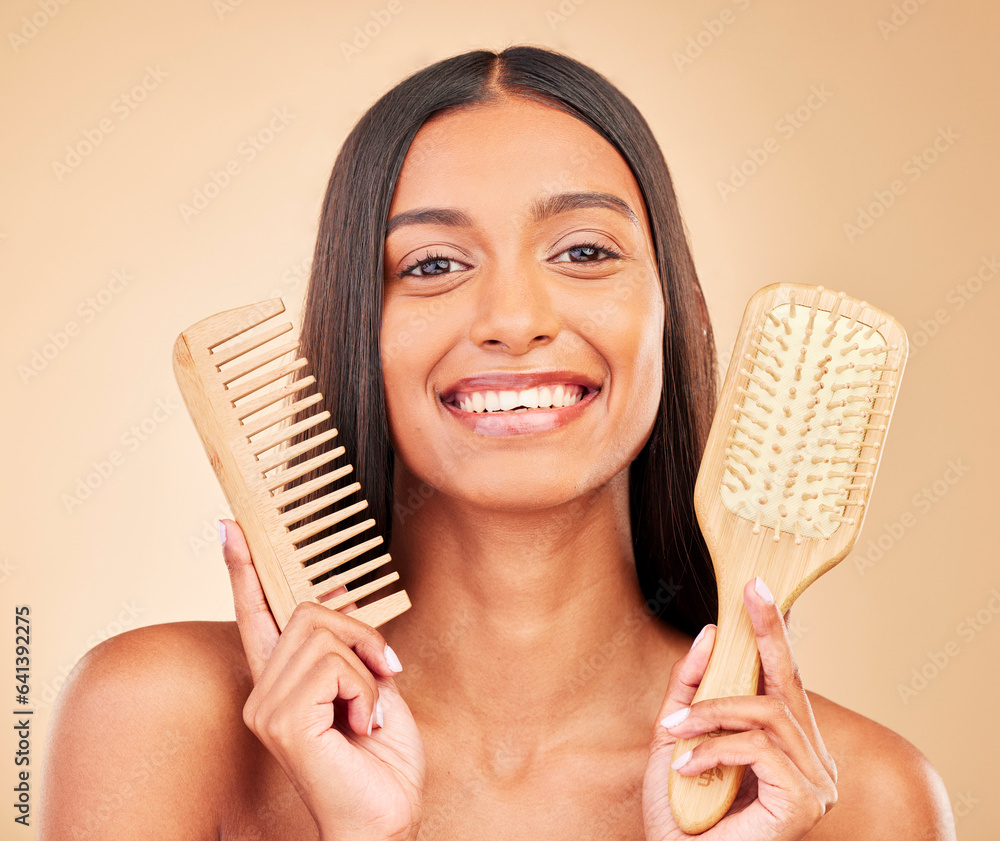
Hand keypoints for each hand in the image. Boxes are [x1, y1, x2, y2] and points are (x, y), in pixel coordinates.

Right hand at [220, 519, 425, 840]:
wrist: (384, 819)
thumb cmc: (380, 763)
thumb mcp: (372, 685)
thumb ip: (348, 643)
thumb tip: (337, 590)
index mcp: (282, 683)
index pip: (255, 615)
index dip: (244, 569)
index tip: (231, 527)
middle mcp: (264, 693)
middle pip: (309, 612)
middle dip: (361, 635)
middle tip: (386, 673)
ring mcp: (267, 707)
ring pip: (324, 633)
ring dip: (367, 669)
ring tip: (367, 713)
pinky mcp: (283, 721)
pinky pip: (335, 665)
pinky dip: (365, 690)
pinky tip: (361, 726)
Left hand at [642, 577, 837, 839]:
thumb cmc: (681, 812)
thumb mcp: (677, 735)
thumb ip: (693, 688)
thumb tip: (711, 633)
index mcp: (789, 745)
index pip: (784, 678)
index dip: (774, 631)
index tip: (758, 588)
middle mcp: (813, 761)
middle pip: (789, 683)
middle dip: (769, 633)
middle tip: (751, 591)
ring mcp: (816, 783)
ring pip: (767, 713)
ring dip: (712, 713)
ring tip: (675, 729)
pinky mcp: (805, 802)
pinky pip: (758, 748)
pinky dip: (715, 748)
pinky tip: (686, 765)